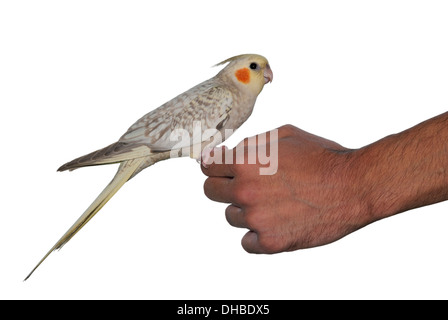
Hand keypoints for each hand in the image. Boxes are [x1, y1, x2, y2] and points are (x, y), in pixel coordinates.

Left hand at [201, 125, 368, 253]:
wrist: (354, 186)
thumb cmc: (322, 157)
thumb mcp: (285, 135)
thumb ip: (251, 143)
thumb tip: (227, 152)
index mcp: (245, 162)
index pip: (207, 167)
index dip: (215, 167)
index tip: (221, 170)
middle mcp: (245, 191)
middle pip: (211, 192)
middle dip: (224, 187)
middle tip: (246, 187)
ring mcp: (256, 219)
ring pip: (231, 217)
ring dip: (245, 211)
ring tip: (273, 203)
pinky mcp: (271, 242)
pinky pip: (247, 242)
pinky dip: (257, 235)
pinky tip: (274, 223)